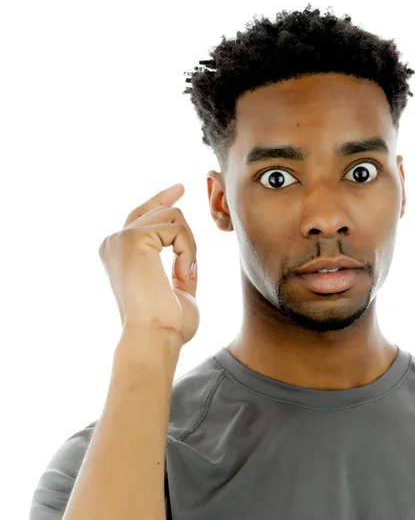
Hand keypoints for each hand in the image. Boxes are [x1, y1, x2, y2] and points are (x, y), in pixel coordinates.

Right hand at [98, 183, 198, 345]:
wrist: (154, 337)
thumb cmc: (166, 324)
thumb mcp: (176, 289)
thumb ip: (178, 265)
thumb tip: (187, 246)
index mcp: (118, 254)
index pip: (142, 215)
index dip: (162, 199)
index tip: (180, 189)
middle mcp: (113, 242)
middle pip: (162, 212)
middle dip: (186, 239)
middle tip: (187, 273)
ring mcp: (120, 237)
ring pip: (174, 217)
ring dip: (189, 248)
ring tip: (182, 277)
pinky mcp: (132, 237)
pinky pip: (177, 229)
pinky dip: (188, 252)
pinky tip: (180, 275)